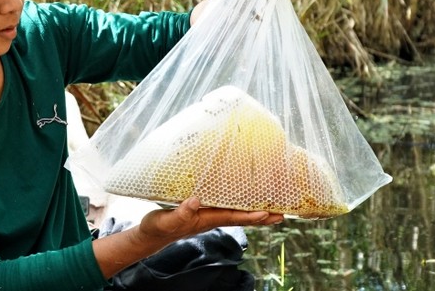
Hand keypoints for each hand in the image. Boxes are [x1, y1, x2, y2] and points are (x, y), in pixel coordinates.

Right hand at [135, 197, 282, 242]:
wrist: (151, 235)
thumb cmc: (159, 227)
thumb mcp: (167, 219)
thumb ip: (181, 212)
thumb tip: (195, 201)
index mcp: (206, 220)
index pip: (233, 217)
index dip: (251, 215)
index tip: (268, 213)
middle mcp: (211, 219)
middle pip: (242, 219)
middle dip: (262, 218)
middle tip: (283, 215)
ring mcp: (208, 217)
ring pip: (237, 215)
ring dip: (255, 214)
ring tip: (273, 211)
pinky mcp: (203, 213)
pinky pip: (227, 210)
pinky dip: (240, 207)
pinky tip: (245, 203)